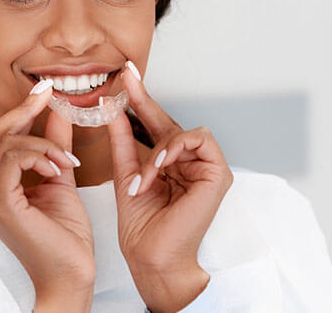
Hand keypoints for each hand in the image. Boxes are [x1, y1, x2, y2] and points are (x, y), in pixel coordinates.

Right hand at [0, 81, 93, 310]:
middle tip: (51, 95)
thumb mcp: (60, 179)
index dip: (21, 110)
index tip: (45, 91)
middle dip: (26, 110)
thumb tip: (58, 113)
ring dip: (44, 142)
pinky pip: (15, 157)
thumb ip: (55, 147)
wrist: (70, 275)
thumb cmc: (65, 239)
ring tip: (66, 161)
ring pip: (6, 142)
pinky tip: (60, 169)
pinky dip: (42, 154)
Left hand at [106, 62, 233, 312]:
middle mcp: (189, 162)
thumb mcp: (126, 173)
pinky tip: (161, 165)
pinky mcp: (219, 173)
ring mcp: (206, 167)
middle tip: (127, 78)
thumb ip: (123, 140)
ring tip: (146, 175)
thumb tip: (113, 107)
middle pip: (169, 122)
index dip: (140, 99)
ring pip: (183, 132)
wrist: (151, 256)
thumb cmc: (141, 225)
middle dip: (145, 101)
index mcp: (169, 163)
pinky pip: (199, 140)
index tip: (125, 75)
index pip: (154, 124)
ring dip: (159, 149)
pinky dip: (176, 149)